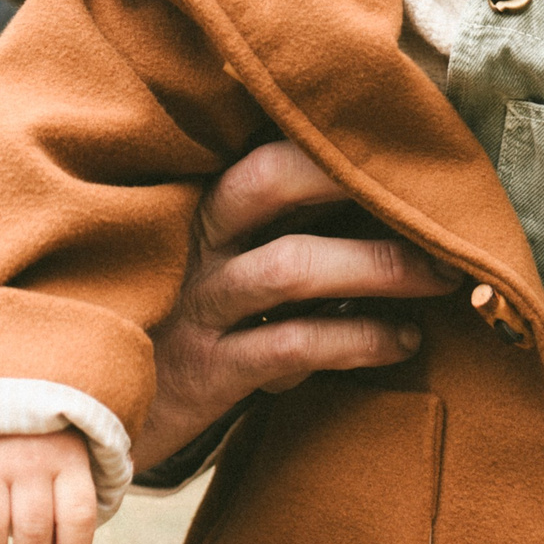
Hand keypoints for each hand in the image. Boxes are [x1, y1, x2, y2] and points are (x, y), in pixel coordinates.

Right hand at [133, 140, 454, 468]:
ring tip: (441, 278)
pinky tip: (402, 343)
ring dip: (376, 267)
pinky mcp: (209, 371)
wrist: (102, 411)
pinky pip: (292, 345)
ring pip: (290, 267)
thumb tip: (386, 201)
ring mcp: (201, 304)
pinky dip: (358, 342)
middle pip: (265, 179)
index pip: (264, 145)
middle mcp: (198, 242)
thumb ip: (280, 229)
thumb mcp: (221, 264)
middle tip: (434, 198)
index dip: (330, 132)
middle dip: (352, 179)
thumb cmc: (190, 323)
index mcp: (204, 203)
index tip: (404, 132)